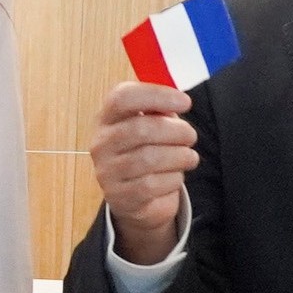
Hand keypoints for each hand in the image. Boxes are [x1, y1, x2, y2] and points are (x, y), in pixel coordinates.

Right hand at [91, 80, 196, 264]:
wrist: (134, 196)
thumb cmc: (146, 151)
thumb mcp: (150, 125)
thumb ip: (160, 111)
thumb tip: (178, 102)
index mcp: (107, 119)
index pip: (122, 98)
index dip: (157, 95)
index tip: (185, 102)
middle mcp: (101, 144)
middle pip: (140, 128)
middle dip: (176, 131)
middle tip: (191, 136)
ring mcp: (107, 172)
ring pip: (150, 158)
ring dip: (180, 157)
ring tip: (189, 157)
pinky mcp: (119, 197)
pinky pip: (152, 185)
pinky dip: (173, 180)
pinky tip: (175, 176)